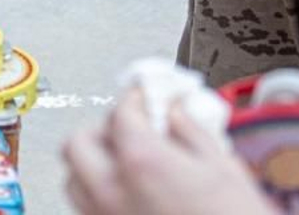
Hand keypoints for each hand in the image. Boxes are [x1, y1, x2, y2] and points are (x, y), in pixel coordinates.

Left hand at [64, 89, 275, 214]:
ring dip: (93, 165)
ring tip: (125, 163)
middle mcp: (113, 192)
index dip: (135, 99)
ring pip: (74, 180)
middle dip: (102, 130)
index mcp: (141, 163)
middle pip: (78, 143)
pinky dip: (99, 198)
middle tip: (130, 129)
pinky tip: (129, 197)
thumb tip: (174, 113)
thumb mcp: (223, 169)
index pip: (120, 114)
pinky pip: (88, 212)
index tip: (145, 96)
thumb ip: (190, 132)